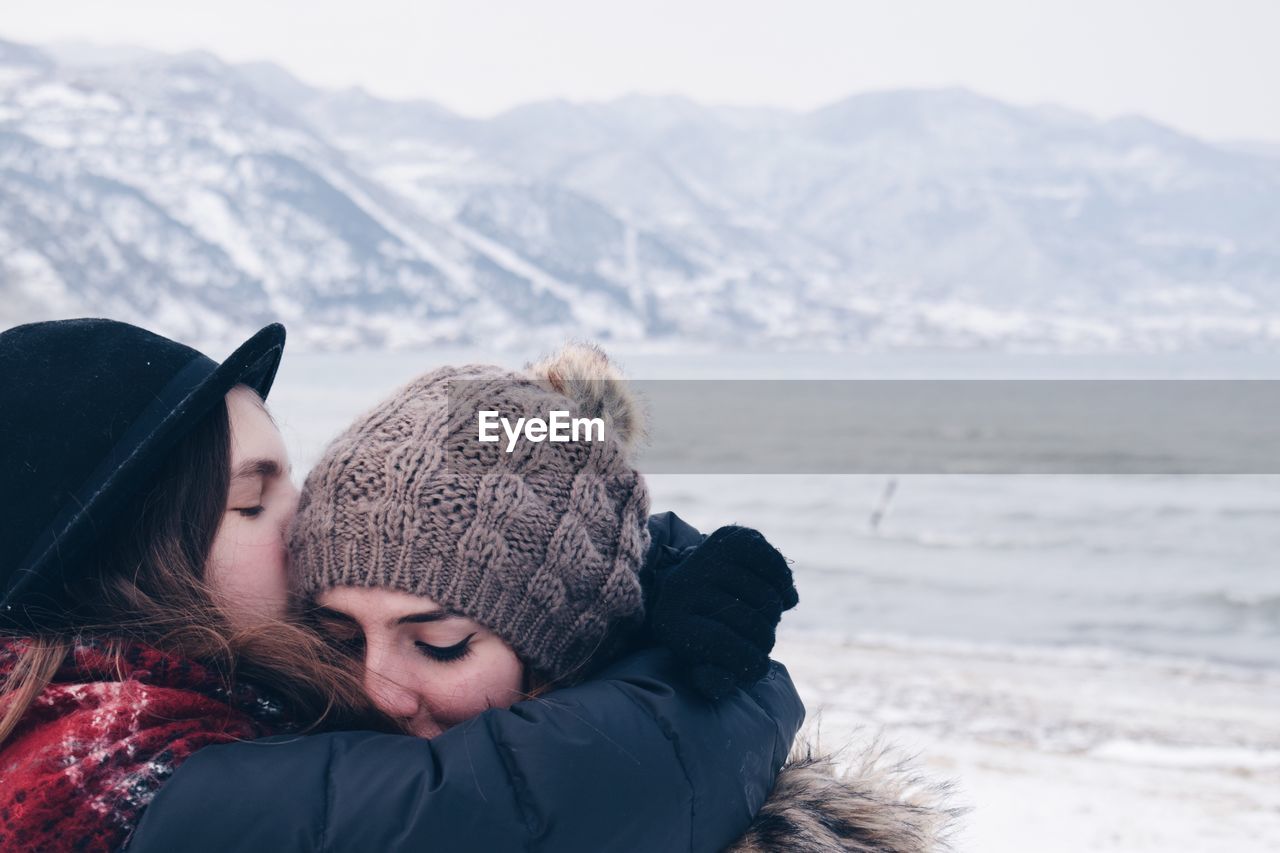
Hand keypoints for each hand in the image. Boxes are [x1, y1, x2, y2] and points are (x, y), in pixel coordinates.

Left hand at [648, 525, 796, 699]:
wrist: (689, 587)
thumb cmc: (698, 633)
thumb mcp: (701, 661)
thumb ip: (713, 679)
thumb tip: (721, 680)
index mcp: (670, 621)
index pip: (726, 645)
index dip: (750, 664)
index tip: (755, 667)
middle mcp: (683, 585)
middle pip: (751, 622)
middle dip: (765, 638)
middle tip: (761, 639)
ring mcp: (706, 558)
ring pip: (766, 597)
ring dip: (776, 613)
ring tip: (765, 617)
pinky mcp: (728, 538)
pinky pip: (772, 562)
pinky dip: (783, 581)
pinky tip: (781, 592)